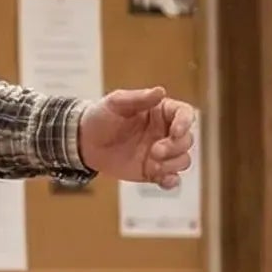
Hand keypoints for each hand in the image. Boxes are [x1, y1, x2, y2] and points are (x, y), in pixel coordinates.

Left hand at [78, 88, 195, 188]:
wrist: (84, 142)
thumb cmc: (101, 117)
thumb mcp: (116, 103)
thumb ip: (138, 98)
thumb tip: (160, 91)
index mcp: (161, 112)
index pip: (185, 114)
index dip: (185, 122)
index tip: (176, 131)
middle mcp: (165, 132)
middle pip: (186, 140)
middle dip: (175, 147)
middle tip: (154, 151)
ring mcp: (160, 153)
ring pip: (182, 160)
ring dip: (172, 164)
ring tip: (152, 165)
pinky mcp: (152, 171)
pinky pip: (170, 178)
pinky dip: (171, 181)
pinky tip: (163, 180)